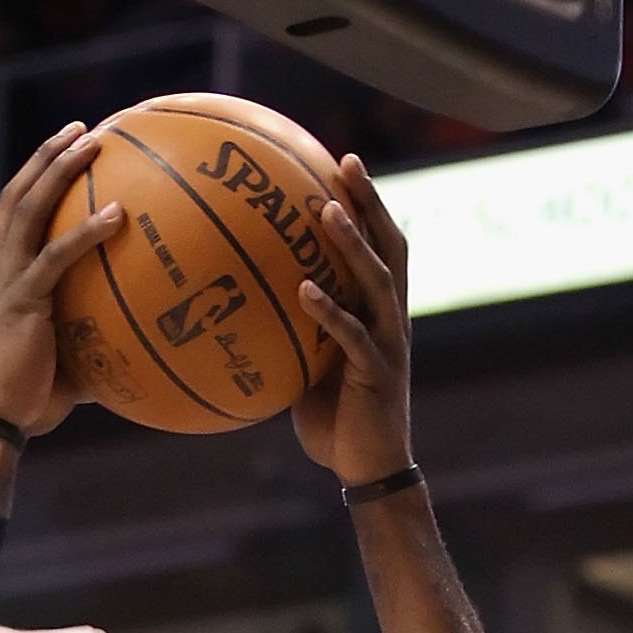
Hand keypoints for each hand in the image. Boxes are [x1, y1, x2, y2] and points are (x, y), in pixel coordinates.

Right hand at [0, 122, 123, 438]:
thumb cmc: (32, 400)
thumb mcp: (67, 356)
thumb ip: (96, 332)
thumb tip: (143, 334)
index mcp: (3, 276)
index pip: (13, 213)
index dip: (35, 177)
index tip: (65, 151)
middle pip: (16, 195)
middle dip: (47, 157)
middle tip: (81, 129)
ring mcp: (7, 281)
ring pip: (28, 209)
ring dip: (59, 170)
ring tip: (92, 142)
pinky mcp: (22, 301)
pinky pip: (56, 258)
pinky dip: (86, 232)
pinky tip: (119, 215)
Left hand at [291, 154, 414, 488]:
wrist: (368, 470)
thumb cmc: (335, 421)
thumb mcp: (309, 368)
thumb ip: (290, 334)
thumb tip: (240, 311)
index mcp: (380, 312)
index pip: (380, 245)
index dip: (367, 204)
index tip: (341, 163)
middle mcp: (391, 319)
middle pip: (389, 246)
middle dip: (369, 202)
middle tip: (345, 163)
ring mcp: (388, 344)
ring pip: (378, 281)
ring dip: (353, 244)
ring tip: (326, 211)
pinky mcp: (377, 374)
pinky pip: (352, 336)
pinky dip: (329, 310)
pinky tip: (304, 289)